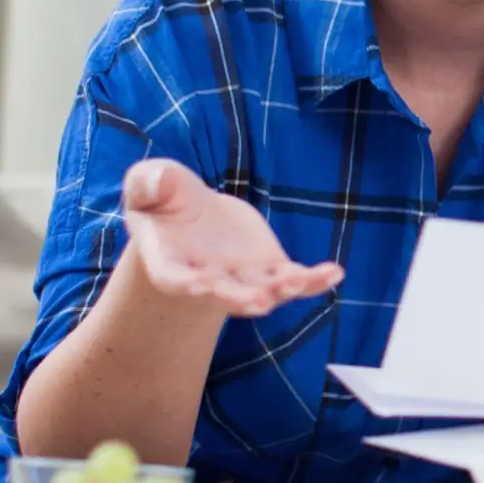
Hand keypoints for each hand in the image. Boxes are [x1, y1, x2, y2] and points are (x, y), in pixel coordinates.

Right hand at [120, 158, 343, 317]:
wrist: (195, 217)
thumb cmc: (164, 200)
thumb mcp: (150, 183)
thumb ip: (148, 183)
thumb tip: (155, 181)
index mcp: (169, 262)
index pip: (173, 278)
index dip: (184, 283)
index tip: (198, 283)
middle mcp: (207, 279)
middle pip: (224, 294)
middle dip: (240, 298)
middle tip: (257, 301)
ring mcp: (243, 278)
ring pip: (264, 290)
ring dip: (282, 289)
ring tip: (299, 281)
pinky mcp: (271, 268)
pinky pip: (297, 279)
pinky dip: (316, 279)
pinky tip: (335, 272)